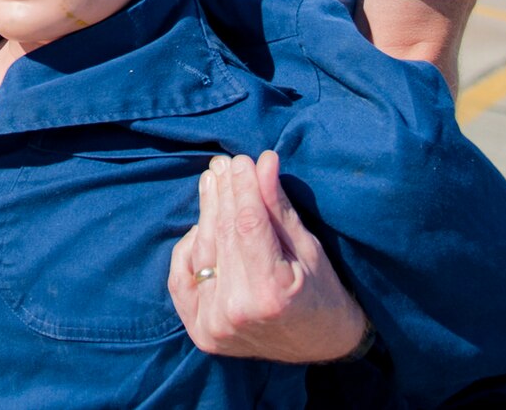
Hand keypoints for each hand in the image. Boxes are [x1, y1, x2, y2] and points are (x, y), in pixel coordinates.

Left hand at [167, 152, 367, 363]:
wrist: (321, 345)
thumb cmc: (322, 292)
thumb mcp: (308, 247)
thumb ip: (279, 207)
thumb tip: (263, 161)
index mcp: (270, 294)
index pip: (246, 224)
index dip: (242, 188)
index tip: (241, 160)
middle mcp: (235, 312)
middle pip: (222, 235)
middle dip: (223, 193)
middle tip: (224, 163)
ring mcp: (214, 325)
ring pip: (201, 251)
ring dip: (205, 212)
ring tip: (212, 181)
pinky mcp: (201, 331)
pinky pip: (182, 276)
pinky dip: (190, 247)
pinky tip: (201, 223)